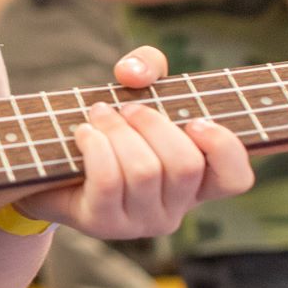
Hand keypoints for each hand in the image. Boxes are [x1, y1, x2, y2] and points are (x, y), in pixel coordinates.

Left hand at [16, 46, 253, 237]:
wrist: (52, 170)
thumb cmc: (109, 130)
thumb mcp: (137, 89)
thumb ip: (148, 64)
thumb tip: (134, 73)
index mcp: (197, 182)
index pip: (236, 179)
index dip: (225, 148)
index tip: (197, 121)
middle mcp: (175, 208)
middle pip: (185, 166)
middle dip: (152, 124)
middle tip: (127, 108)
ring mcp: (141, 222)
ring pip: (144, 170)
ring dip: (117, 130)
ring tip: (98, 114)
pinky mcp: (104, 223)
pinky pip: (108, 180)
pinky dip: (95, 146)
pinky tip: (84, 133)